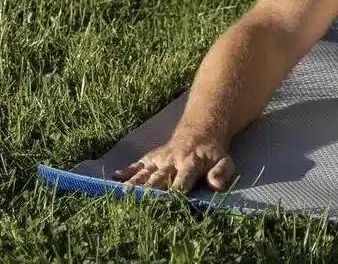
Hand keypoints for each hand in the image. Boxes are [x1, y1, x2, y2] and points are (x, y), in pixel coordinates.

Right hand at [111, 136, 235, 193]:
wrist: (200, 132)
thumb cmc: (213, 154)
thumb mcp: (225, 161)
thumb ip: (221, 173)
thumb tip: (215, 185)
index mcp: (191, 164)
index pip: (182, 180)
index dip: (175, 191)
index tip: (167, 203)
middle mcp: (172, 161)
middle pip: (159, 179)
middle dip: (149, 192)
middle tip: (138, 204)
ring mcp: (159, 159)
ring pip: (145, 173)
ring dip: (134, 184)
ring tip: (121, 194)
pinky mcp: (151, 158)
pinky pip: (137, 165)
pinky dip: (125, 172)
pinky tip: (112, 179)